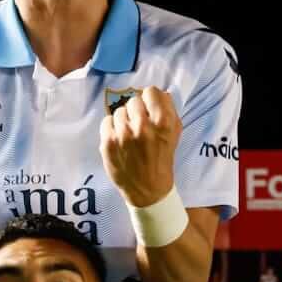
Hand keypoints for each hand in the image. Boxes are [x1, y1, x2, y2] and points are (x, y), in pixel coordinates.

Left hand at [98, 86, 179, 206]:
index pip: (151, 92)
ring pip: (119, 111)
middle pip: (134, 100)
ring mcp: (123, 135)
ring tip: (129, 136)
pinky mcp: (108, 142)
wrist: (148, 189)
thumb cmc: (162, 159)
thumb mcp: (174, 135)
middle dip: (137, 112)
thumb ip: (169, 111)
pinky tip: (119, 141)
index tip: (149, 109)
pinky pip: (106, 121)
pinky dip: (111, 129)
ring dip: (124, 121)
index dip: (150, 100)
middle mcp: (143, 126)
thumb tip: (162, 93)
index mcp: (163, 122)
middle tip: (139, 126)